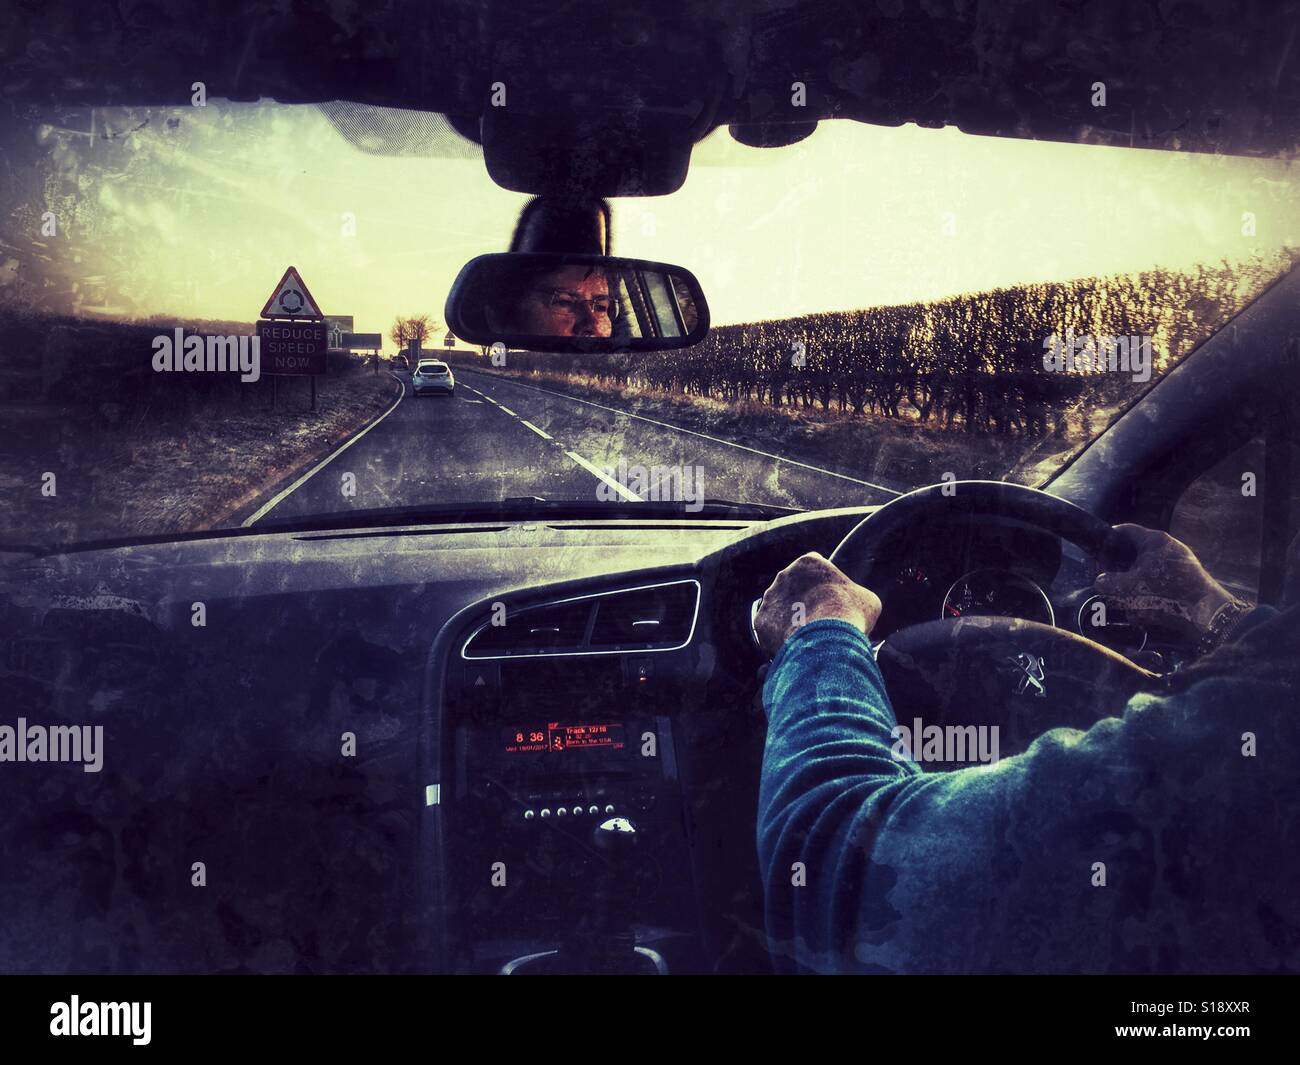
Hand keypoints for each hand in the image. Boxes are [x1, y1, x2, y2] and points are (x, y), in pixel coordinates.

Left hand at [754, 552, 881, 657]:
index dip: (824, 588)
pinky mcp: (761, 620)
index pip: (814, 571)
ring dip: (790, 620)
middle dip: (803, 604)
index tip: (831, 603)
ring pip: (780, 610)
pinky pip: (770, 630)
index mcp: (809, 562)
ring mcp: (770, 598)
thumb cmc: (850, 615)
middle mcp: (784, 575)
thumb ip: (855, 596)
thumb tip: (855, 605)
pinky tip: (795, 647)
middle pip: (794, 590)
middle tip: (818, 622)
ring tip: (806, 637)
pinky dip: (780, 638)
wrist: (827, 639)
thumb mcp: (867, 599)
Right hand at [1094, 524, 1239, 636]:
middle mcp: (1166, 546)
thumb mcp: (1132, 587)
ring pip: (1145, 566)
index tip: (1097, 553)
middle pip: (1134, 549)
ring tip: (1123, 596)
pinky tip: (1142, 605)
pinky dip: (1148, 589)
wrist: (1206, 610)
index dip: (1108, 539)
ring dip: (1133, 580)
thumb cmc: (1167, 591)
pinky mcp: (1184, 577)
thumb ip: (1110, 583)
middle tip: (1108, 578)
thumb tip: (1098, 581)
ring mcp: (1177, 561)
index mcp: (1154, 540)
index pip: (1125, 530)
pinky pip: (1158, 579)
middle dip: (1119, 565)